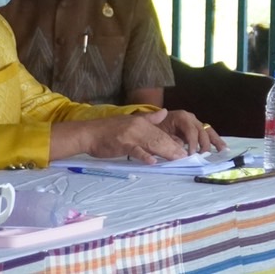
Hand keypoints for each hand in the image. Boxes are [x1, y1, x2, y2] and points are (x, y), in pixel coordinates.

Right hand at [50, 108, 187, 164]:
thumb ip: (149, 118)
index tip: (183, 151)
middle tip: (185, 158)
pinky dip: (144, 156)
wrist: (89, 133)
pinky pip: (135, 151)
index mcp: (142, 122)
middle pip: (160, 139)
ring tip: (177, 159)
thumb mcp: (131, 120)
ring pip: (152, 144)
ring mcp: (131, 136)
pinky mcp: (122, 144)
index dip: (173, 142)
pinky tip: (153, 161)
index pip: (161, 133)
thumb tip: (165, 112)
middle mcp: (139, 127)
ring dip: (166, 152)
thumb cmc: (108, 130)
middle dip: (174, 149)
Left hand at [159, 109, 225, 152]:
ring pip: (208, 131)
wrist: (154, 120)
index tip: (192, 155)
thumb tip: (182, 147)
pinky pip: (208, 133)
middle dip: (204, 144)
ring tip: (223, 150)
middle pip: (202, 130)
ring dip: (216, 141)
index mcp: (182, 117)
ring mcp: (196, 122)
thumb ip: (171, 139)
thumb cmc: (156, 127)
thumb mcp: (160, 132)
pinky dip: (215, 140)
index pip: (191, 130)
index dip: (193, 143)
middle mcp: (191, 118)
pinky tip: (222, 147)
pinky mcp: (197, 128)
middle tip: (204, 156)